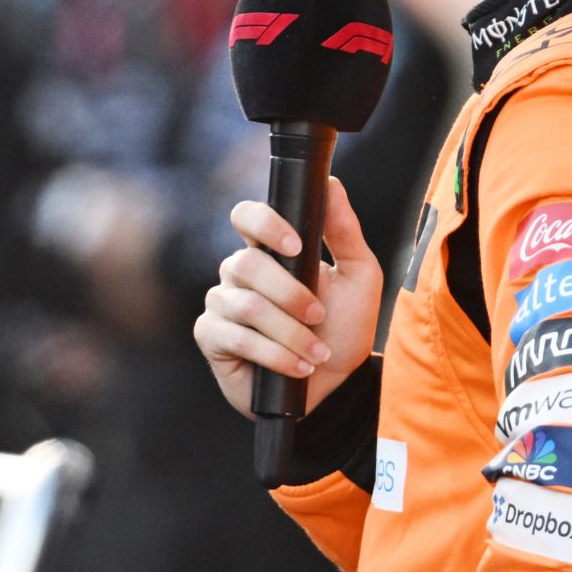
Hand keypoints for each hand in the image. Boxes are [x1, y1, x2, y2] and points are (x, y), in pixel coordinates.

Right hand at [193, 176, 381, 419]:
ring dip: (289, 332)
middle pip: (246, 263)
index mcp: (270, 251)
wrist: (336, 387)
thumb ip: (345, 231)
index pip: (247, 216)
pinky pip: (235, 336)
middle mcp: (239, 272)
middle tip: (318, 317)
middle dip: (290, 294)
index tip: (297, 246)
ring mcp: (222, 303)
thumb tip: (331, 185)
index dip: (264, 224)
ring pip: (246, 305)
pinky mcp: (211, 337)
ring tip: (315, 352)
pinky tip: (296, 367)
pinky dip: (274, 354)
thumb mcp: (359, 277)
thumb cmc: (345, 330)